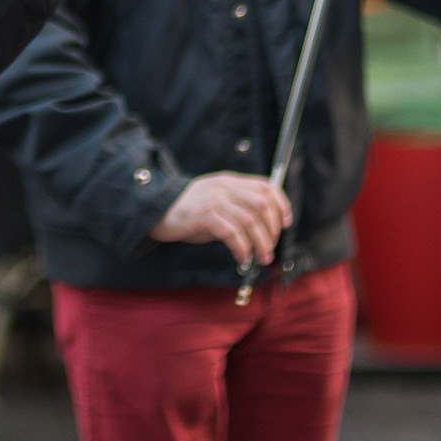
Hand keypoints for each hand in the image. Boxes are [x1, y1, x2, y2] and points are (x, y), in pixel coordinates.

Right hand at [148, 171, 292, 266]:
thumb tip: (263, 230)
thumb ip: (237, 209)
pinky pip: (232, 233)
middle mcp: (224, 187)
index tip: (285, 224)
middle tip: (270, 248)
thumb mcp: (216, 203)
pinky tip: (242, 258)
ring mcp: (214, 199)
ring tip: (261, 258)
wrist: (155, 211)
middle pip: (262, 204)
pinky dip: (242, 248)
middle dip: (272, 230)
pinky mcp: (204, 215)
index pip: (266, 186)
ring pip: (250, 221)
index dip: (281, 204)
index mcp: (230, 181)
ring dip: (261, 244)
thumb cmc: (189, 212)